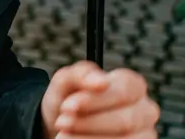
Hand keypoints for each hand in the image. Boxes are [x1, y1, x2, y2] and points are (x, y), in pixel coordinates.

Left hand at [41, 60, 159, 138]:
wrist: (63, 126)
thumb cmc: (69, 100)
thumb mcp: (66, 82)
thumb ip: (81, 74)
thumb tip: (101, 81)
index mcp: (133, 85)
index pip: (125, 89)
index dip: (95, 100)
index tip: (67, 106)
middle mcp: (145, 110)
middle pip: (125, 121)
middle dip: (88, 123)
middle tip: (61, 123)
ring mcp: (146, 134)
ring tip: (63, 135)